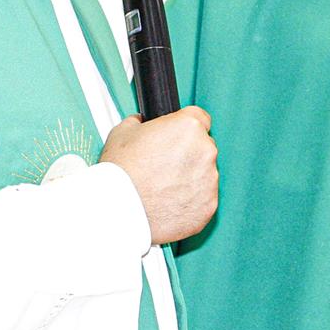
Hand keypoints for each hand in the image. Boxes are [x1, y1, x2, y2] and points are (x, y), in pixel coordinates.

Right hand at [99, 107, 217, 244]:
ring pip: (204, 173)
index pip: (200, 118)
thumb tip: (142, 123)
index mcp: (188, 127)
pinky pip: (204, 198)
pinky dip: (190, 200)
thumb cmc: (121, 173)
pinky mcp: (209, 205)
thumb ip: (141, 123)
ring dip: (190, 177)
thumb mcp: (123, 132)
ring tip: (163, 186)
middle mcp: (205, 151)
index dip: (185, 127)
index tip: (177, 136)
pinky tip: (169, 201)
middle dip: (188, 153)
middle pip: (203, 146)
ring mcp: (210, 180)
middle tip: (164, 165)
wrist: (119, 211)